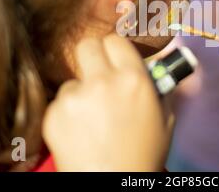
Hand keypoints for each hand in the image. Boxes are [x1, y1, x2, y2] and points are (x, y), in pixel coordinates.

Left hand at [42, 35, 173, 171]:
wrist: (113, 183)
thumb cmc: (144, 154)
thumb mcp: (165, 118)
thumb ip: (161, 87)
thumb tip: (159, 64)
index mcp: (134, 80)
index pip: (115, 40)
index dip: (115, 49)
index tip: (115, 57)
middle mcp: (102, 82)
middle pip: (87, 45)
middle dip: (93, 56)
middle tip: (98, 72)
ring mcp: (75, 98)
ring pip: (74, 79)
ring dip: (82, 91)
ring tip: (93, 118)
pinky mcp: (54, 114)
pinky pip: (61, 101)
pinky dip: (69, 112)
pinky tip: (81, 131)